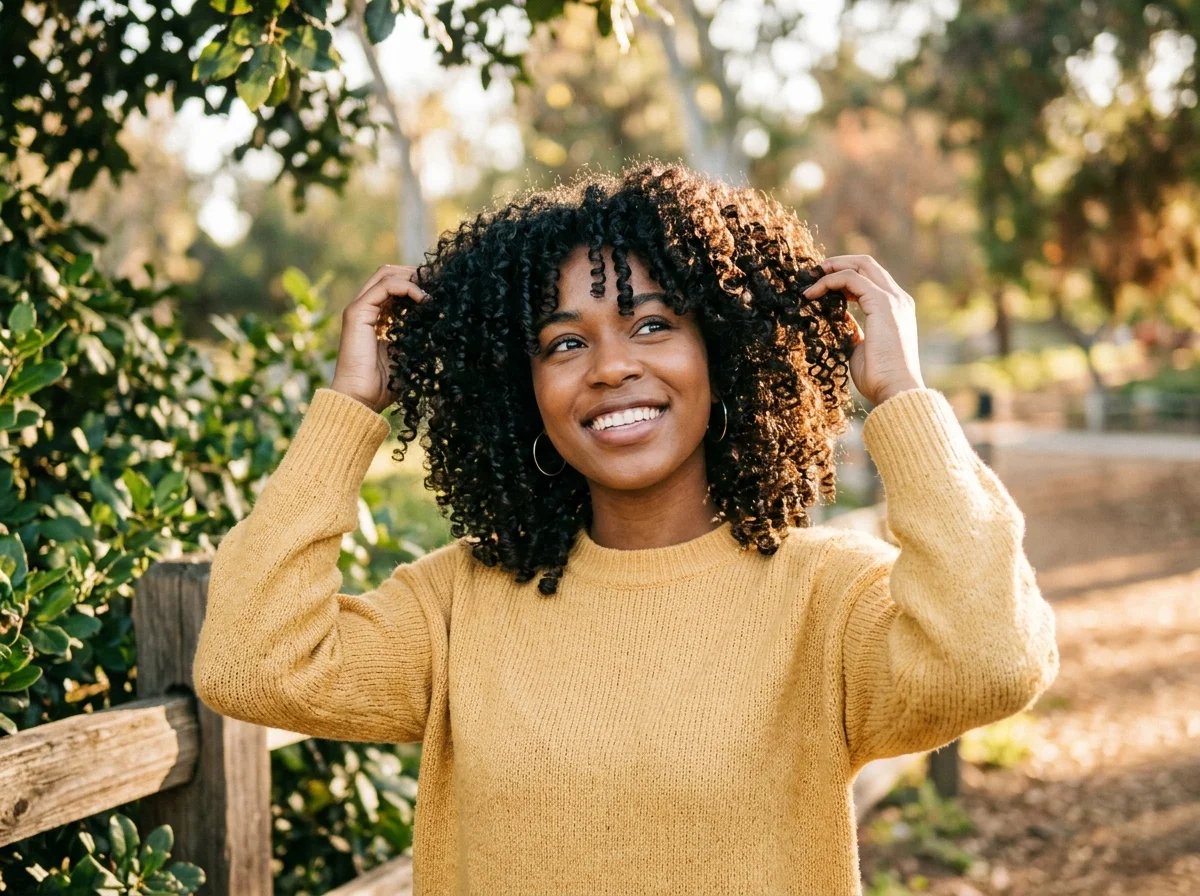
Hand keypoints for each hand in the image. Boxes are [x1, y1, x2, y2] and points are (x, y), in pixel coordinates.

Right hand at [330, 265, 428, 412]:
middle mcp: (367, 309)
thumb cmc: (385, 385)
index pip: (397, 286)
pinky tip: (423, 298)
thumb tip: (442, 323)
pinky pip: (384, 286)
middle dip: (416, 274)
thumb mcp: (410, 353)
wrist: (362, 399)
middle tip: (439, 282)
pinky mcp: (357, 312)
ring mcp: (360, 308)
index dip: (418, 282)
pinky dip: (406, 287)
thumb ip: (419, 335)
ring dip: (413, 277)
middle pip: (390, 273)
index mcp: (378, 317)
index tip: (442, 289)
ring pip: (386, 274)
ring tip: (433, 289)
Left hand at [803, 255, 924, 405]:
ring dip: (831, 269)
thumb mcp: (860, 347)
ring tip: (809, 281)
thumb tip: (838, 320)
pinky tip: (811, 294)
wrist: (895, 390)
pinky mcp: (882, 303)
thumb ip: (853, 330)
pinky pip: (851, 280)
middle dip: (837, 263)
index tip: (820, 284)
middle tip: (812, 273)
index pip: (870, 278)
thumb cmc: (878, 377)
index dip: (844, 274)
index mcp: (895, 308)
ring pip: (860, 265)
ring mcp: (892, 299)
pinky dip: (829, 281)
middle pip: (866, 264)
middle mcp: (898, 299)